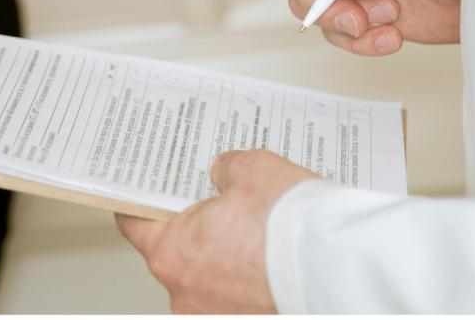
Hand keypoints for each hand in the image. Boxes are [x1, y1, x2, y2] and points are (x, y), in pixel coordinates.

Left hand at [116, 149, 317, 312]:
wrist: (339, 269)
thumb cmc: (291, 224)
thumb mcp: (253, 168)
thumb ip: (226, 168)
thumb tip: (222, 174)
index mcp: (173, 252)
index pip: (135, 223)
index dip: (141, 201)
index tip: (143, 192)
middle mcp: (186, 295)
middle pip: (180, 251)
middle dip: (201, 227)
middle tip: (229, 203)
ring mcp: (216, 316)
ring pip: (212, 276)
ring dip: (229, 256)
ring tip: (263, 232)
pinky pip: (238, 294)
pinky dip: (252, 277)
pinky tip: (276, 256)